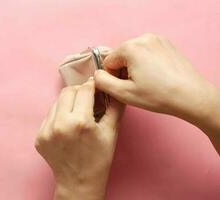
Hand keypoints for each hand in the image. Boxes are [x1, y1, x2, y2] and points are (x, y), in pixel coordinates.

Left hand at [35, 78, 123, 199]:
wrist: (79, 183)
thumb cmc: (98, 159)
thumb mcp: (111, 132)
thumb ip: (114, 106)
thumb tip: (111, 87)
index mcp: (80, 122)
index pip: (84, 89)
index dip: (92, 85)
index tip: (96, 86)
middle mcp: (60, 124)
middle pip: (67, 92)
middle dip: (79, 92)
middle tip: (87, 99)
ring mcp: (46, 131)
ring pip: (56, 102)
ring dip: (68, 103)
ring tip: (77, 114)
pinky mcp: (39, 137)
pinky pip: (49, 116)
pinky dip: (59, 115)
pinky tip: (68, 125)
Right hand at [94, 33, 219, 153]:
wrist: (191, 95)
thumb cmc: (158, 96)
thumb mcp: (124, 94)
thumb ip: (103, 83)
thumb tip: (96, 75)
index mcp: (130, 47)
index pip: (108, 62)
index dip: (113, 77)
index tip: (125, 88)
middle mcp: (143, 38)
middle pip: (121, 56)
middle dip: (124, 71)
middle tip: (137, 86)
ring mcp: (157, 39)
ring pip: (134, 54)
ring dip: (135, 67)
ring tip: (148, 82)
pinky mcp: (167, 43)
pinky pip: (147, 52)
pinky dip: (147, 62)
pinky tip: (156, 76)